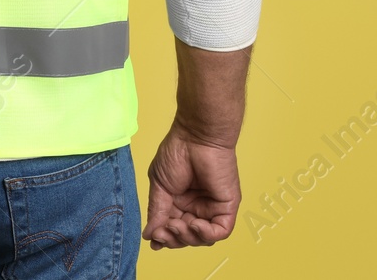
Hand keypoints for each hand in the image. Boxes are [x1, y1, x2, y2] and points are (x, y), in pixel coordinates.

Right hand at [142, 124, 241, 248]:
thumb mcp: (160, 186)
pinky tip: (194, 224)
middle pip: (188, 237)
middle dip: (174, 239)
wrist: (195, 135)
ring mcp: (213, 207)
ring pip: (203, 238)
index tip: (154, 240)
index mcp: (181, 202)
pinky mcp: (227, 206)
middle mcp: (198, 207)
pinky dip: (206, 234)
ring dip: (188, 237)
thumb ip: (157, 211)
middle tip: (163, 232)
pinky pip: (220, 231)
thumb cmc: (177, 152)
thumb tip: (149, 235)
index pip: (174, 229)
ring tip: (176, 225)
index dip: (165, 238)